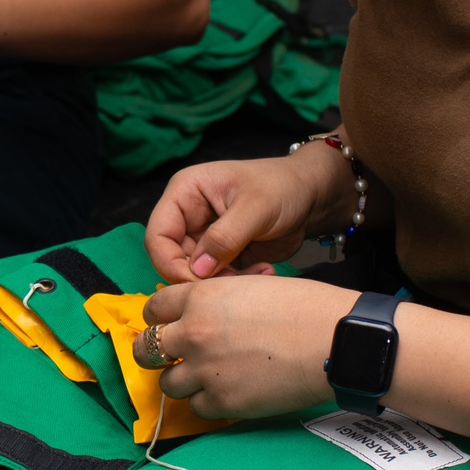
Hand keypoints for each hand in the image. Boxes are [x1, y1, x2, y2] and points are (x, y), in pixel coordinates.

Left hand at [135, 273, 341, 423]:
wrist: (332, 341)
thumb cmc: (303, 308)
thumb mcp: (250, 288)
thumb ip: (216, 301)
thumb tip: (200, 315)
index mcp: (200, 298)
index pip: (153, 309)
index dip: (158, 318)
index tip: (165, 326)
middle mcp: (193, 333)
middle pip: (147, 349)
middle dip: (154, 352)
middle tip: (169, 357)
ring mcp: (204, 370)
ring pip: (168, 383)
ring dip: (182, 380)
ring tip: (205, 378)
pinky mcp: (221, 401)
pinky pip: (196, 407)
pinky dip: (206, 401)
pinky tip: (226, 392)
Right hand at [144, 146, 347, 282]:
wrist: (312, 196)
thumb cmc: (283, 187)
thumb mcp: (254, 208)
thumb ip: (223, 238)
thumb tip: (196, 271)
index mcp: (185, 193)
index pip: (157, 235)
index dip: (169, 263)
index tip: (196, 282)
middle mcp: (188, 216)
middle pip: (173, 260)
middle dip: (201, 277)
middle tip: (235, 280)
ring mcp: (204, 237)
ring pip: (195, 275)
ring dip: (223, 282)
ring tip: (257, 273)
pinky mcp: (222, 255)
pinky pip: (217, 279)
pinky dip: (237, 282)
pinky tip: (264, 270)